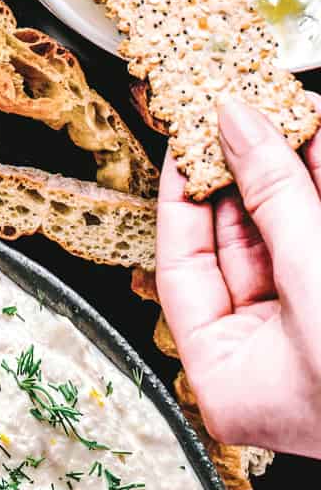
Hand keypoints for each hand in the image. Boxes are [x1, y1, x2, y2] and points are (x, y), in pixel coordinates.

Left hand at [156, 96, 320, 457]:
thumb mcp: (315, 273)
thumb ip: (273, 195)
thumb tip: (236, 126)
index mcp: (231, 380)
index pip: (183, 267)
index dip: (183, 194)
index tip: (188, 137)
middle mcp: (270, 360)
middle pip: (239, 241)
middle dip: (248, 168)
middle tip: (242, 111)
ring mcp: (314, 334)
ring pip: (289, 230)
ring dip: (293, 168)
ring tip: (287, 109)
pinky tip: (319, 136)